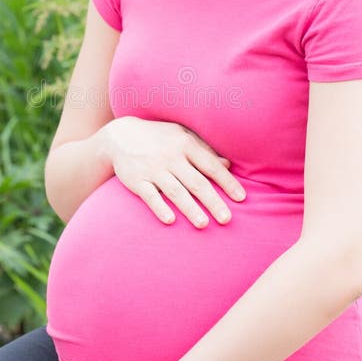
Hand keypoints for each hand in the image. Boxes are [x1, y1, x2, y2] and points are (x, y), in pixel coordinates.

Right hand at [100, 116, 245, 228]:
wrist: (119, 135)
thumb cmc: (158, 137)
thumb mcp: (181, 136)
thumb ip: (204, 150)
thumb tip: (228, 165)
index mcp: (185, 144)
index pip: (210, 165)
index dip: (227, 182)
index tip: (241, 198)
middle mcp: (170, 157)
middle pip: (196, 182)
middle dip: (213, 201)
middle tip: (227, 219)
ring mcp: (152, 169)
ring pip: (175, 191)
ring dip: (190, 209)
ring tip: (203, 225)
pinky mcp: (136, 180)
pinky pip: (149, 196)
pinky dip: (159, 208)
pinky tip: (170, 221)